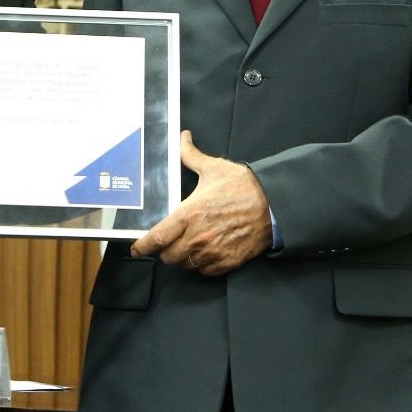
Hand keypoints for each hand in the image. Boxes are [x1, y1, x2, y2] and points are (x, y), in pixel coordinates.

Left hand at [130, 131, 270, 275]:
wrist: (274, 204)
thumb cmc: (243, 186)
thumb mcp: (213, 167)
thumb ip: (191, 155)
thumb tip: (182, 139)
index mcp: (189, 214)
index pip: (156, 238)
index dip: (142, 246)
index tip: (137, 248)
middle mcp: (197, 236)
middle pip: (168, 257)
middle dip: (166, 250)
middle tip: (171, 242)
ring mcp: (212, 251)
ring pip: (186, 265)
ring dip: (184, 257)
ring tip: (191, 245)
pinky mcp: (227, 262)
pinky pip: (205, 272)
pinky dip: (202, 265)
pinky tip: (207, 251)